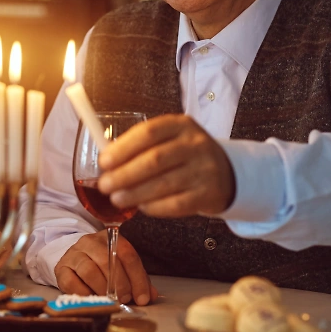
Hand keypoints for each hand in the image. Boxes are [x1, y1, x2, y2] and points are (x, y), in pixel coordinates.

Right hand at [53, 230, 155, 304]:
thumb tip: (148, 296)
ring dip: (102, 289)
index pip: (127, 254)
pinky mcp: (61, 269)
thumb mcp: (122, 267)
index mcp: (110, 238)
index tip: (142, 297)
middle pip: (107, 260)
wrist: (74, 260)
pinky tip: (93, 299)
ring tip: (110, 300)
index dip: (137, 278)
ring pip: (89, 270)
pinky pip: (72, 282)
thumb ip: (136, 279)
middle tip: (125, 299)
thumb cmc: (102, 265)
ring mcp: (73, 254)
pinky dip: (85, 294)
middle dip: (120, 283)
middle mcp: (90, 242)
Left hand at [97, 114, 236, 217]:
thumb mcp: (169, 140)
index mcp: (181, 125)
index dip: (123, 148)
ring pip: (164, 184)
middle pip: (154, 159)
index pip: (149, 132)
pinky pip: (176, 204)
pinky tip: (140, 207)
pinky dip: (154, 207)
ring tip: (116, 199)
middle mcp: (195, 144)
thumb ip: (141, 147)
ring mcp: (204, 169)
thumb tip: (107, 162)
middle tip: (104, 185)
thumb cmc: (185, 155)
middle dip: (124, 174)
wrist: (226, 173)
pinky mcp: (208, 194)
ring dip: (135, 193)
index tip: (104, 161)